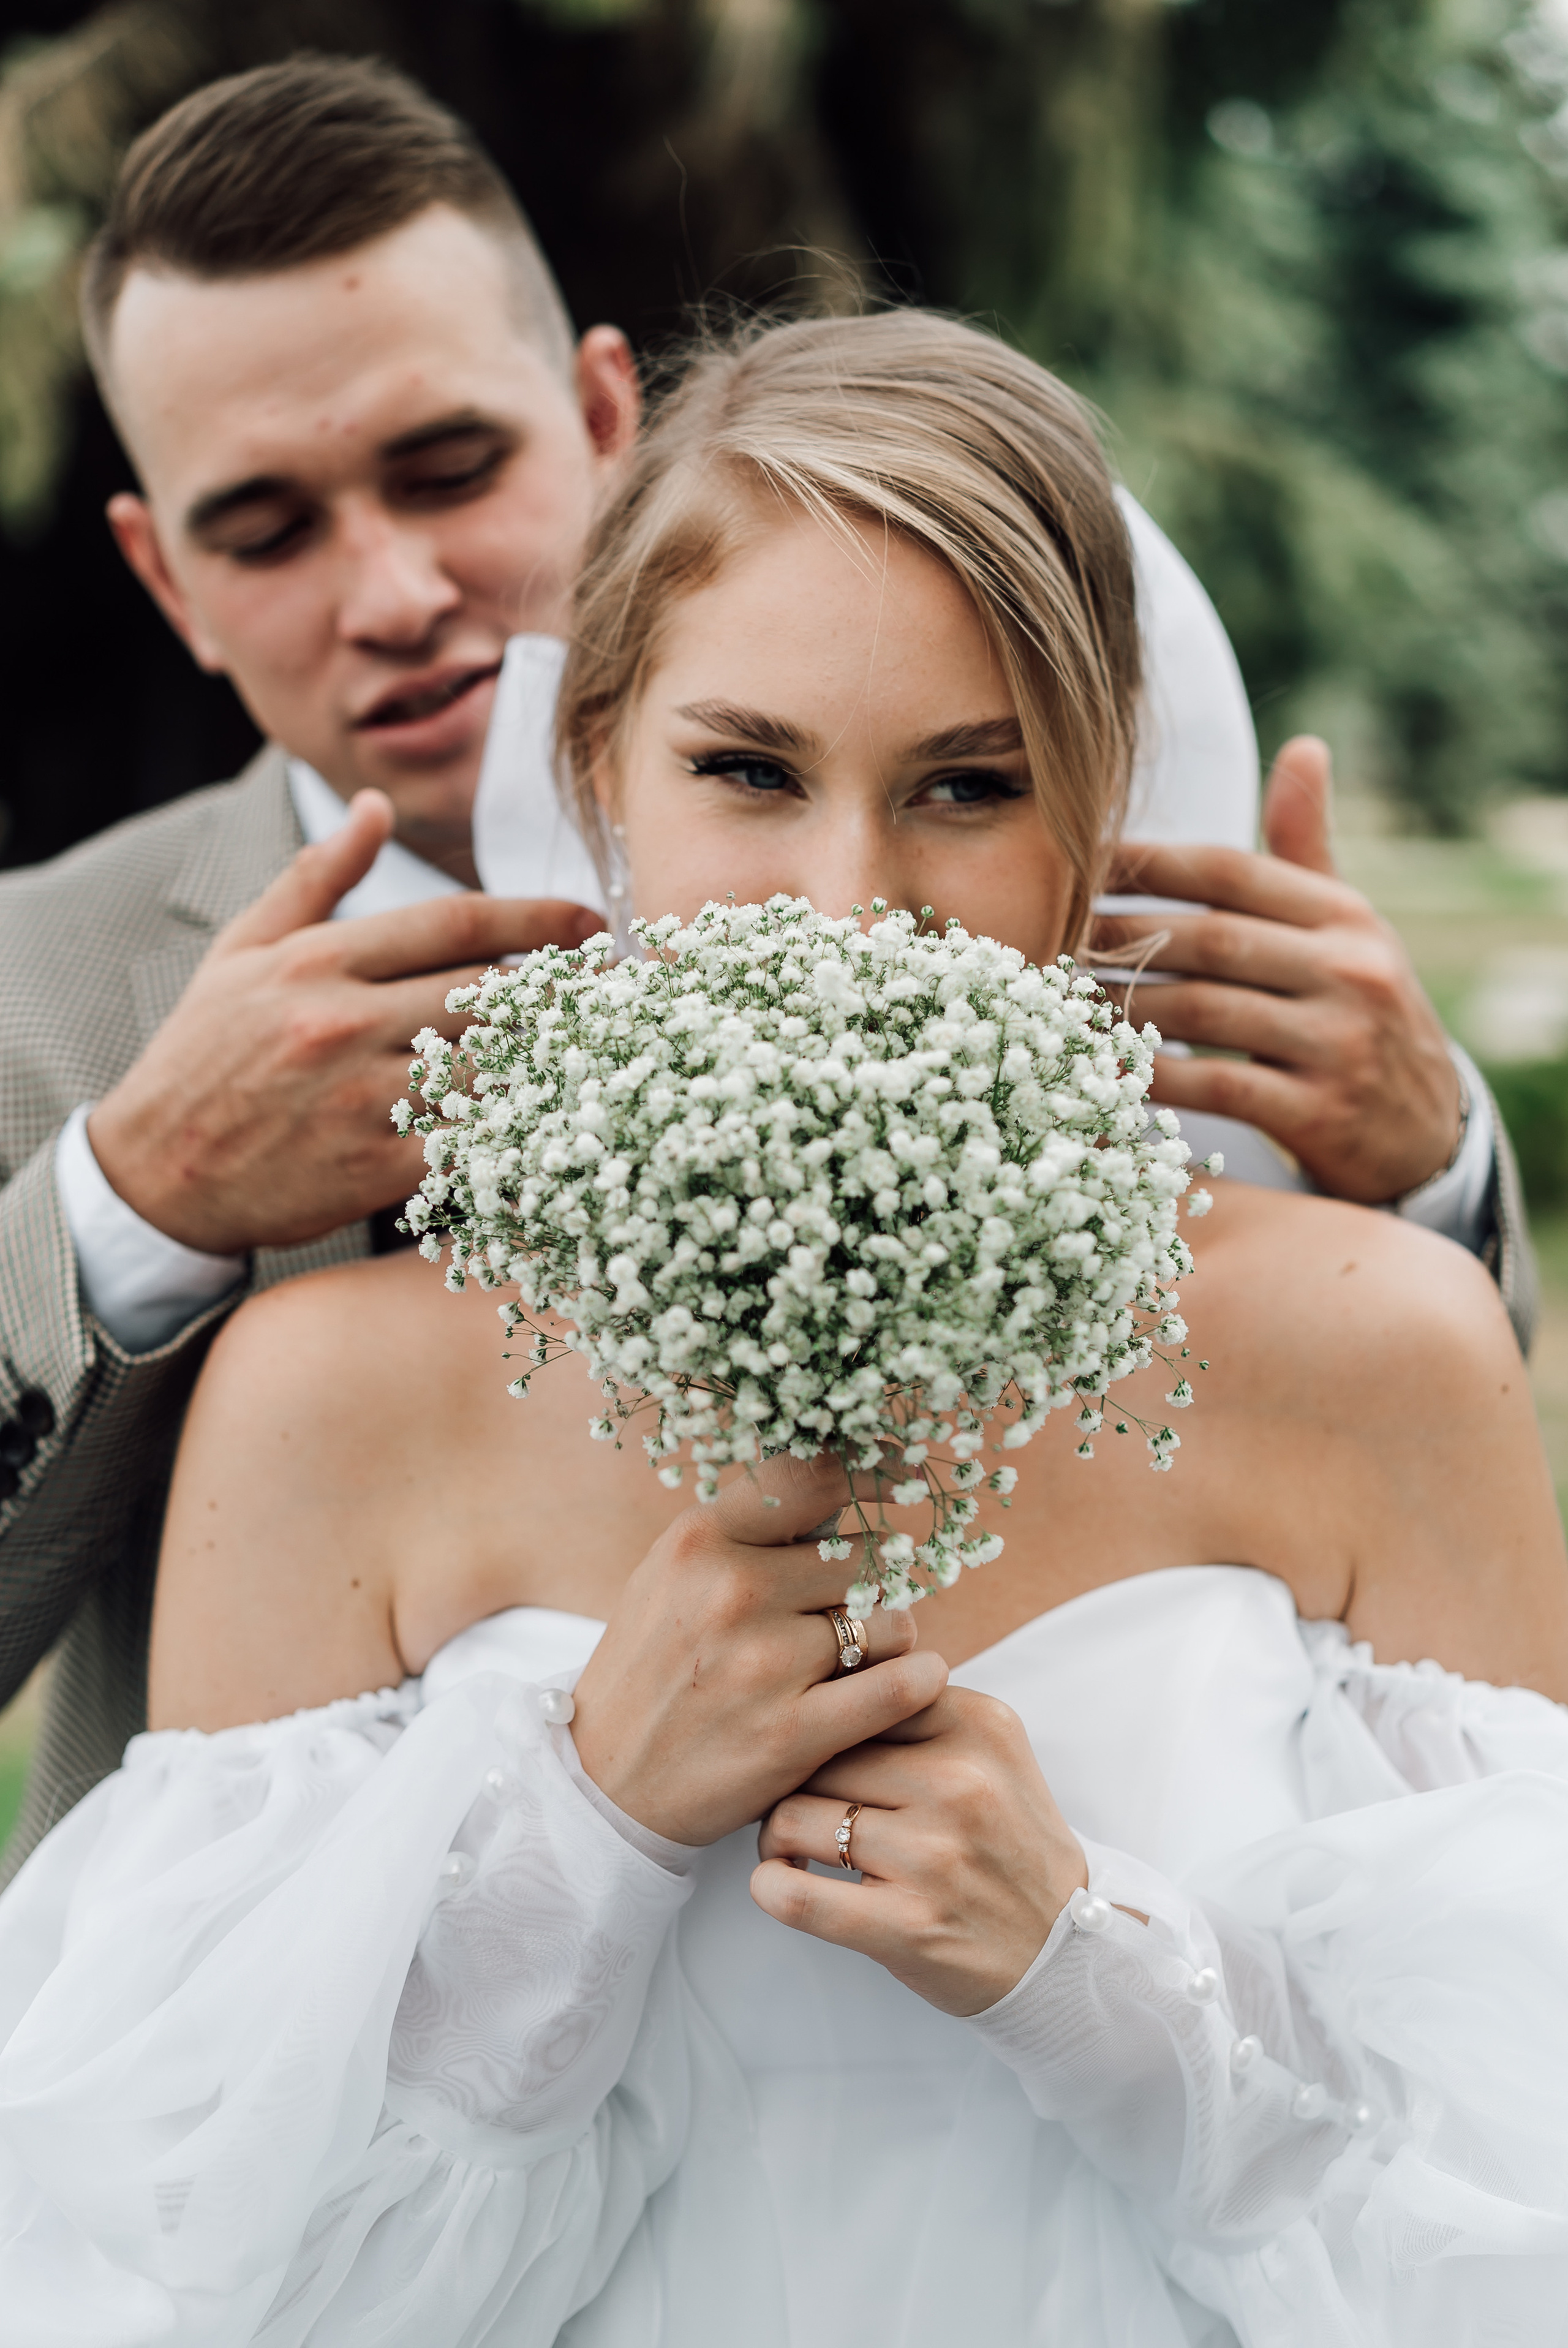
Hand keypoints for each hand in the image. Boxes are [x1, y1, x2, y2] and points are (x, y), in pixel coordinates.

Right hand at [89, 789, 602, 1252]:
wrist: (157, 1173)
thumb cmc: (204, 1057)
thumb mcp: (244, 951)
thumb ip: (318, 876)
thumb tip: (375, 808)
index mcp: (317, 960)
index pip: (454, 924)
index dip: (536, 921)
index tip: (588, 925)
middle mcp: (341, 1020)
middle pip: (488, 993)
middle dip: (561, 991)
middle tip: (614, 991)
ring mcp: (360, 1097)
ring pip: (491, 1065)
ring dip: (551, 1059)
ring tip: (603, 1051)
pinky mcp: (375, 1168)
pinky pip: (474, 1142)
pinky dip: (521, 1132)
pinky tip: (560, 1123)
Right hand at [571, 1452, 947, 1847]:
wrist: (604, 1783)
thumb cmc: (653, 1668)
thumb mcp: (674, 1576)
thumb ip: (749, 1532)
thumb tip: (844, 1488)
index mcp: (701, 1540)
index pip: (815, 1476)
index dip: (874, 1470)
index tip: (907, 1476)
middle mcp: (732, 1590)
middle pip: (864, 1558)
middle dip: (866, 1588)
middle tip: (840, 1619)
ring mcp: (762, 1662)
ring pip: (890, 1620)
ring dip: (888, 1640)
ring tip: (852, 1662)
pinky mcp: (790, 1732)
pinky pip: (899, 1685)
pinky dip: (920, 1679)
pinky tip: (917, 1679)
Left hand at [752, 1686, 1086, 2015]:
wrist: (1065, 1949)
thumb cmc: (1006, 1844)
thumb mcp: (990, 1753)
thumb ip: (918, 1713)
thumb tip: (825, 1683)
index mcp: (978, 1725)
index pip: (860, 1696)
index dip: (828, 1725)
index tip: (823, 1751)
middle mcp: (959, 1783)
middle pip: (819, 1755)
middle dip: (794, 1780)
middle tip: (796, 1804)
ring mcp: (934, 1856)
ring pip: (794, 1816)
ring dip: (775, 1834)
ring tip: (790, 1846)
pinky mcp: (908, 1926)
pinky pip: (795, 1896)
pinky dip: (768, 1888)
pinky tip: (778, 1882)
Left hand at [1092, 737, 1461, 1203]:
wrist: (1427, 1133)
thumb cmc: (1361, 1015)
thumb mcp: (1351, 931)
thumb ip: (1309, 850)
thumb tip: (1303, 746)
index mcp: (1347, 916)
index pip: (1230, 871)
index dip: (1147, 863)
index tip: (1078, 863)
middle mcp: (1351, 970)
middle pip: (1207, 939)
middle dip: (1119, 938)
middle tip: (1050, 938)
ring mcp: (1339, 1044)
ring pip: (1203, 1013)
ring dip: (1122, 1009)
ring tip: (1059, 1005)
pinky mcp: (1321, 1114)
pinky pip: (1217, 1088)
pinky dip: (1155, 1080)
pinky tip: (1106, 1073)